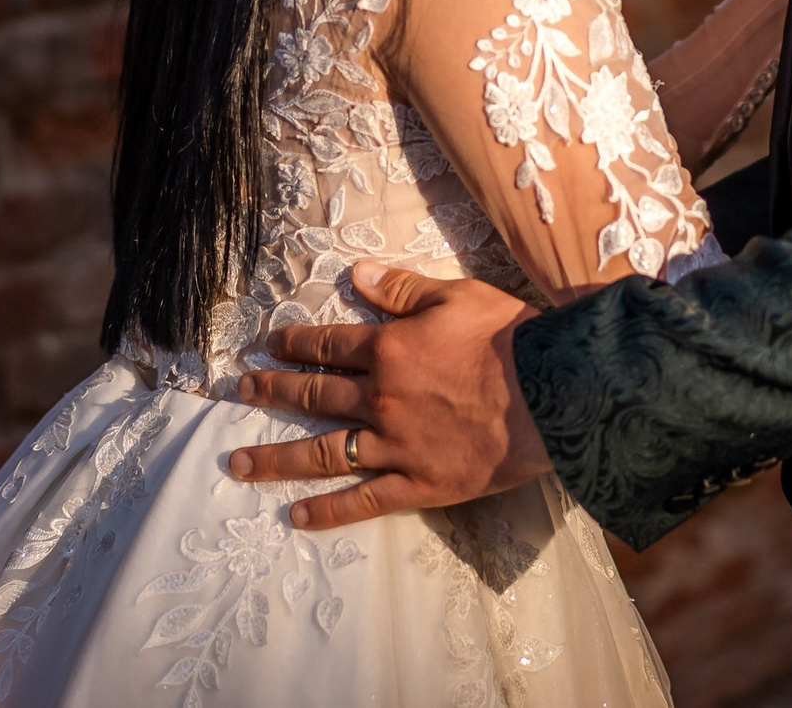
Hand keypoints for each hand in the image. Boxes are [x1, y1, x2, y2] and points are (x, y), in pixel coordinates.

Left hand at [225, 262, 550, 529]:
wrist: (553, 393)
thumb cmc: (510, 339)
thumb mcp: (456, 296)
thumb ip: (402, 289)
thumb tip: (356, 273)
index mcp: (388, 349)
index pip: (328, 344)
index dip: (293, 344)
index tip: (267, 347)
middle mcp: (381, 398)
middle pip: (314, 395)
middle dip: (272, 392)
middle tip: (240, 393)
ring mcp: (395, 445)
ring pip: (324, 452)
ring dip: (276, 458)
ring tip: (238, 464)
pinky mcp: (418, 483)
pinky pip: (364, 501)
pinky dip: (328, 511)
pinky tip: (297, 517)